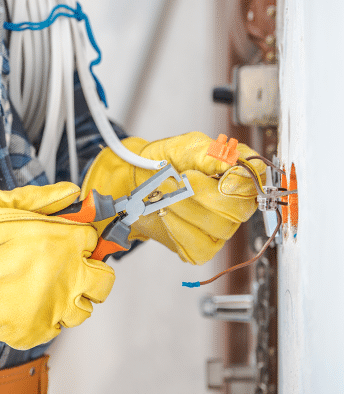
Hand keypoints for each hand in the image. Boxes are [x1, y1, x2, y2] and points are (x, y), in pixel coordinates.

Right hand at [0, 183, 114, 359]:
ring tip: (46, 291)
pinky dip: (46, 319)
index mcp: (64, 240)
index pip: (94, 241)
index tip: (74, 244)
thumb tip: (70, 193)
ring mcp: (54, 306)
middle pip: (103, 280)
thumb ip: (43, 198)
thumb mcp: (4, 203)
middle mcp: (67, 274)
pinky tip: (27, 305)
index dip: (82, 242)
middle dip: (91, 274)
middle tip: (71, 270)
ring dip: (71, 299)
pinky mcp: (37, 330)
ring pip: (84, 309)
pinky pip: (56, 329)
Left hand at [81, 132, 265, 264]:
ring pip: (218, 227)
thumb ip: (210, 152)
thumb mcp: (187, 146)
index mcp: (238, 174)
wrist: (138, 181)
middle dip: (200, 194)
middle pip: (237, 209)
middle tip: (175, 180)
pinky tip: (165, 214)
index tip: (214, 175)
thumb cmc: (166, 161)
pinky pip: (200, 247)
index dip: (238, 180)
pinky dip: (177, 229)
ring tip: (164, 193)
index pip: (254, 181)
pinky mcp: (203, 247)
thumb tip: (232, 161)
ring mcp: (221, 228)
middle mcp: (236, 203)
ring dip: (183, 208)